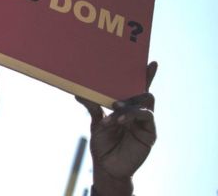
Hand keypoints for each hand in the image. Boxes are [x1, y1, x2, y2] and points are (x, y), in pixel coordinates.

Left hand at [76, 61, 157, 194]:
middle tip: (128, 77)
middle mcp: (137, 112)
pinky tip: (120, 119)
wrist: (107, 167)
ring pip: (144, 101)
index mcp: (126, 107)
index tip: (151, 62)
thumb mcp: (96, 122)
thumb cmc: (102, 144)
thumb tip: (78, 91)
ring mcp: (145, 122)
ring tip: (114, 107)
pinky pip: (145, 116)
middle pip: (143, 91)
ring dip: (128, 103)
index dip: (145, 76)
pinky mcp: (150, 133)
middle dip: (138, 83)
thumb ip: (92, 106)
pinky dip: (131, 114)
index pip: (137, 88)